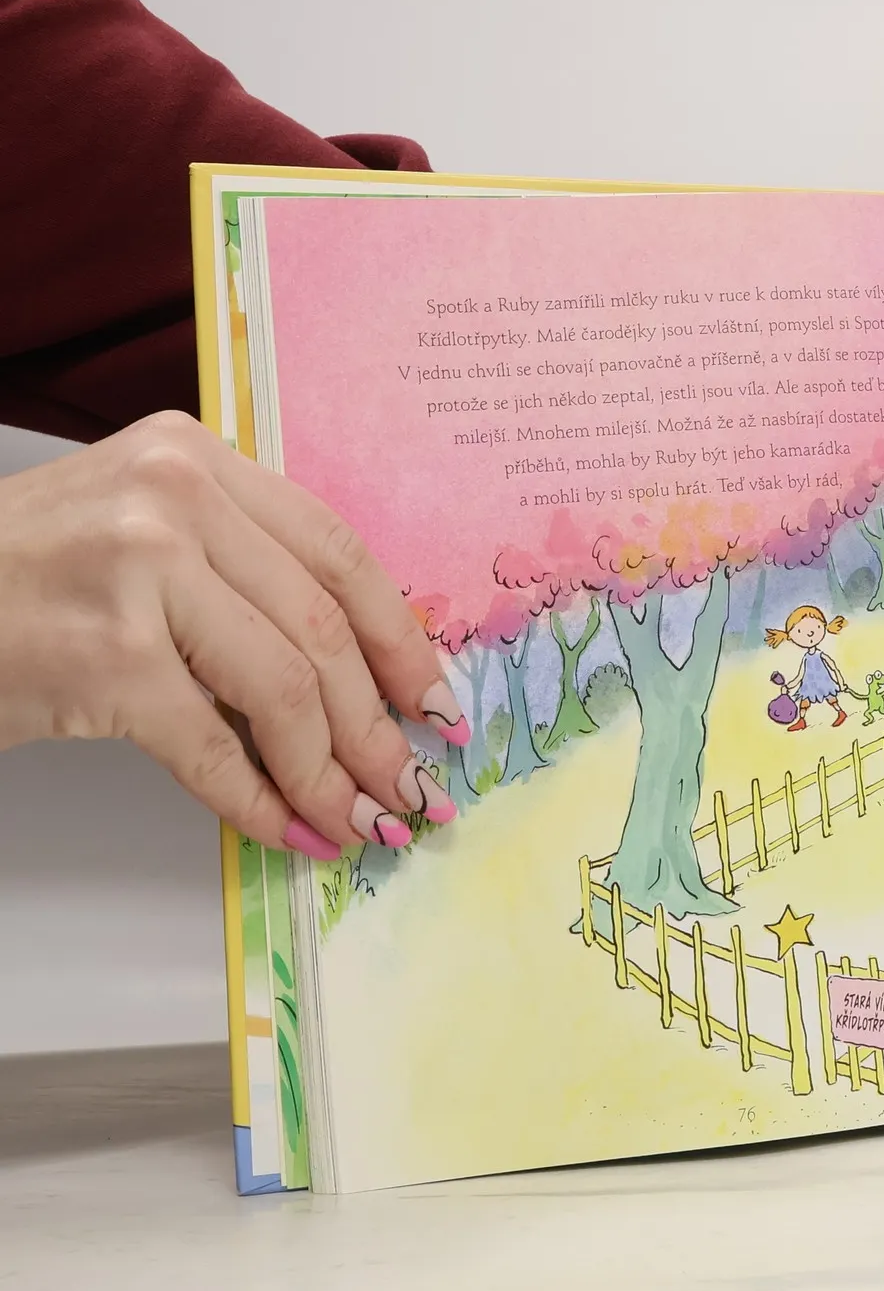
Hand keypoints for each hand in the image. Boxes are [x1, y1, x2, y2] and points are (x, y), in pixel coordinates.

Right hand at [0, 411, 467, 855]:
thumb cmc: (17, 582)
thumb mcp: (140, 537)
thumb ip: (241, 574)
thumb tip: (362, 682)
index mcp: (196, 460)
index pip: (338, 553)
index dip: (402, 638)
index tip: (435, 700)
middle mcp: (175, 498)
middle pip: (323, 628)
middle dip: (377, 724)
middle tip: (408, 786)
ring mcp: (139, 571)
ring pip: (285, 688)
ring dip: (330, 772)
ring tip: (356, 819)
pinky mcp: (105, 653)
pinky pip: (214, 745)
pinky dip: (259, 800)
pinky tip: (284, 829)